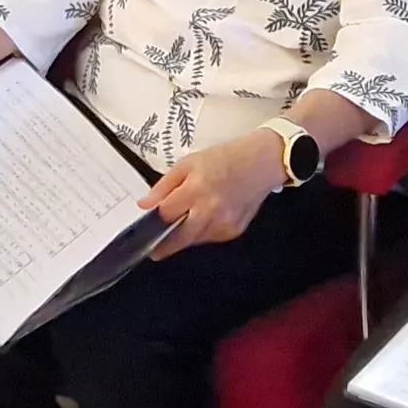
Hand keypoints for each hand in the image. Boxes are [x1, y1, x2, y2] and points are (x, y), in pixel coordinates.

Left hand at [141, 128, 287, 257]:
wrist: (262, 162)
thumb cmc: (225, 158)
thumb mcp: (188, 163)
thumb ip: (164, 185)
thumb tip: (145, 204)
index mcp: (195, 189)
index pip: (166, 214)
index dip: (153, 222)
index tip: (144, 229)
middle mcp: (210, 210)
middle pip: (179, 238)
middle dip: (165, 246)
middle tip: (155, 249)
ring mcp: (224, 223)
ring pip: (195, 240)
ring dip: (185, 236)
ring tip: (184, 224)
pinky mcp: (234, 231)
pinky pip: (211, 238)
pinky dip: (204, 232)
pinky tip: (206, 218)